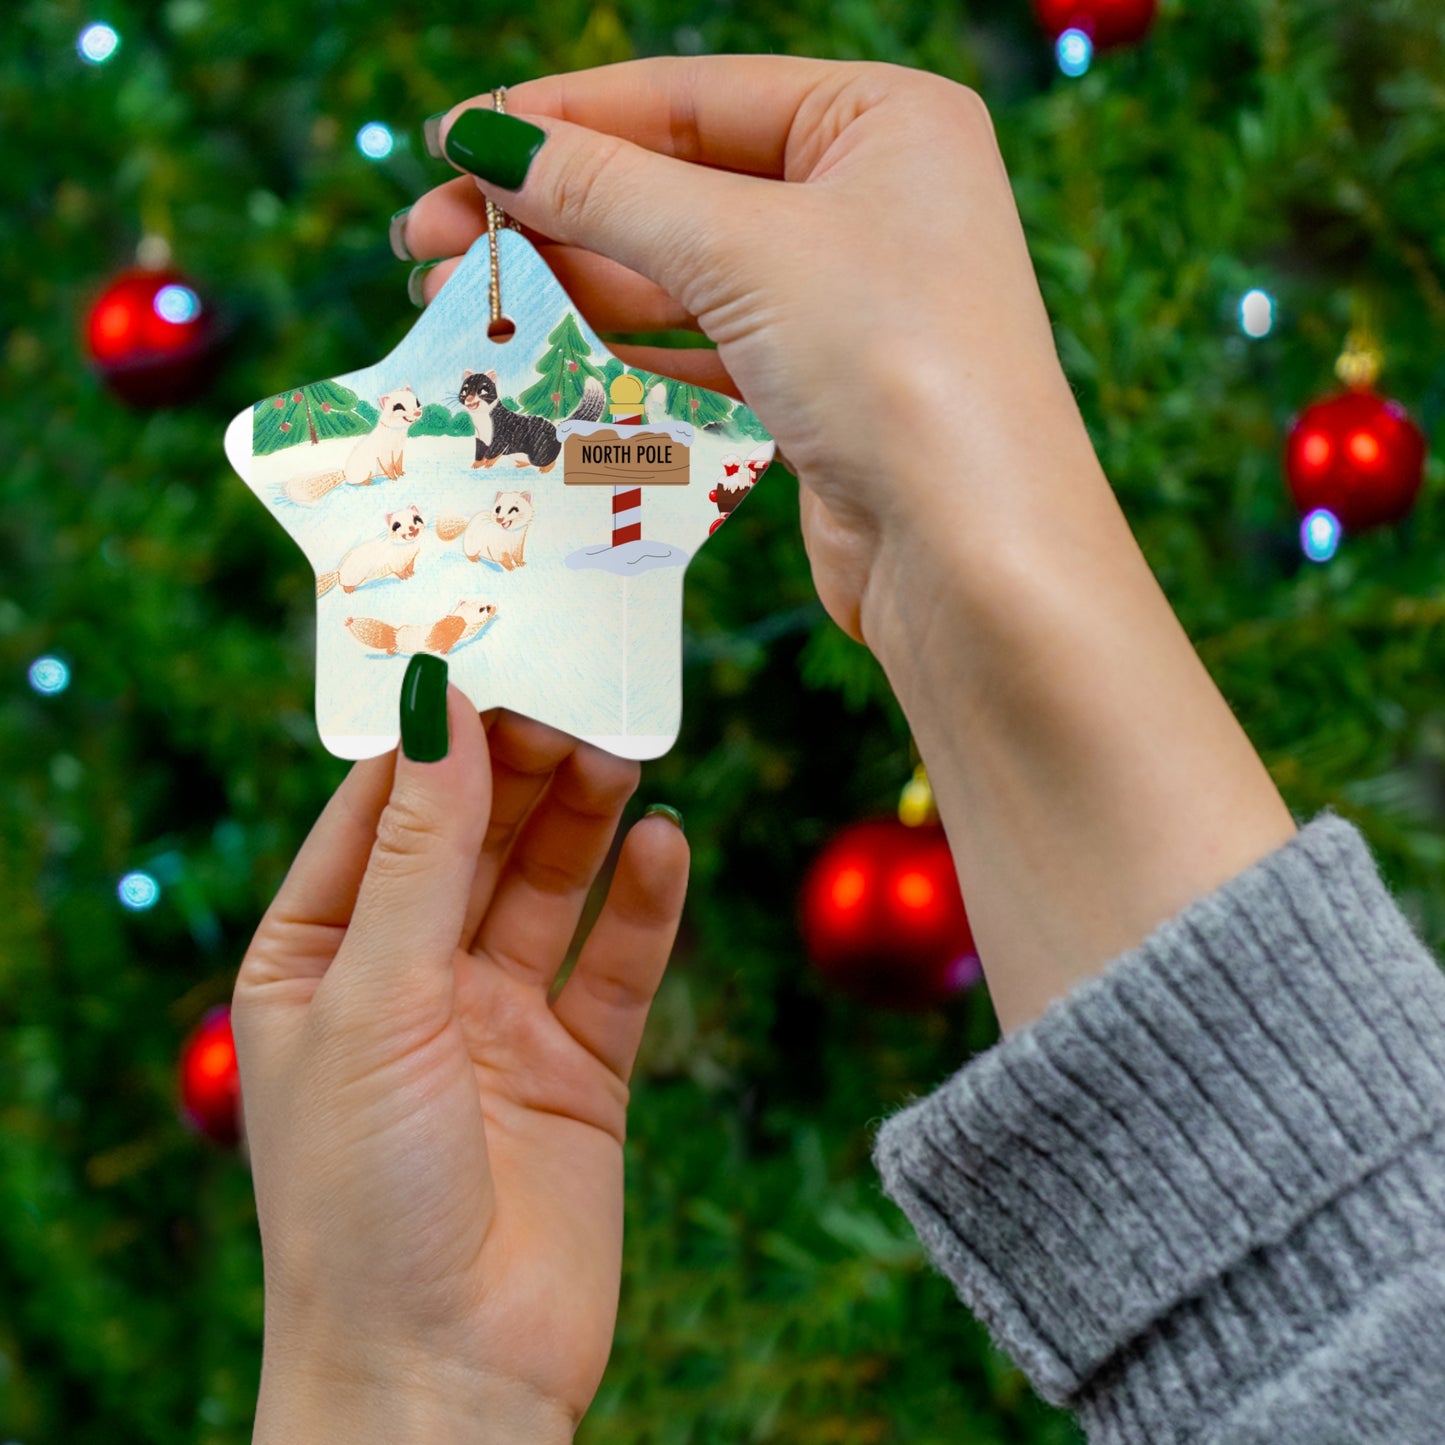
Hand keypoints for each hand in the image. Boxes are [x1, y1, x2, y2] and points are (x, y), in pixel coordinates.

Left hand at [232, 692, 688, 1440]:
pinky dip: (644, 904)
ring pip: (549, 887)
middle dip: (521, 769)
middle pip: (473, 838)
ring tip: (624, 751)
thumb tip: (439, 709)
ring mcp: (497, 1023)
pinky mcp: (579, 1068)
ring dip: (585, 820)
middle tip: (578, 696)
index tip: (488, 653)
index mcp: (318, 959)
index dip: (431, 736)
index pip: (377, 813)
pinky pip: (616, 964)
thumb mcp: (374, 1000)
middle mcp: (408, 980)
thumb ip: (417, 853)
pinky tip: (667, 845)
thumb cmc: (361, 1198)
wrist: (445, 1379)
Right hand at [400, 56, 1090, 645]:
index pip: (689, 97)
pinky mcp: (821, 389)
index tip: (452, 142)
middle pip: (675, 186)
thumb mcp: (743, 249)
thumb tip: (487, 141)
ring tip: (459, 301)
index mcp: (882, 120)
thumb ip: (608, 189)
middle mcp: (871, 199)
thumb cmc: (893, 364)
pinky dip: (623, 351)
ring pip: (680, 274)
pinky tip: (544, 354)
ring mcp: (847, 299)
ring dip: (570, 286)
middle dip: (549, 213)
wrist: (972, 555)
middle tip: (427, 240)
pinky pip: (702, 349)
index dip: (562, 119)